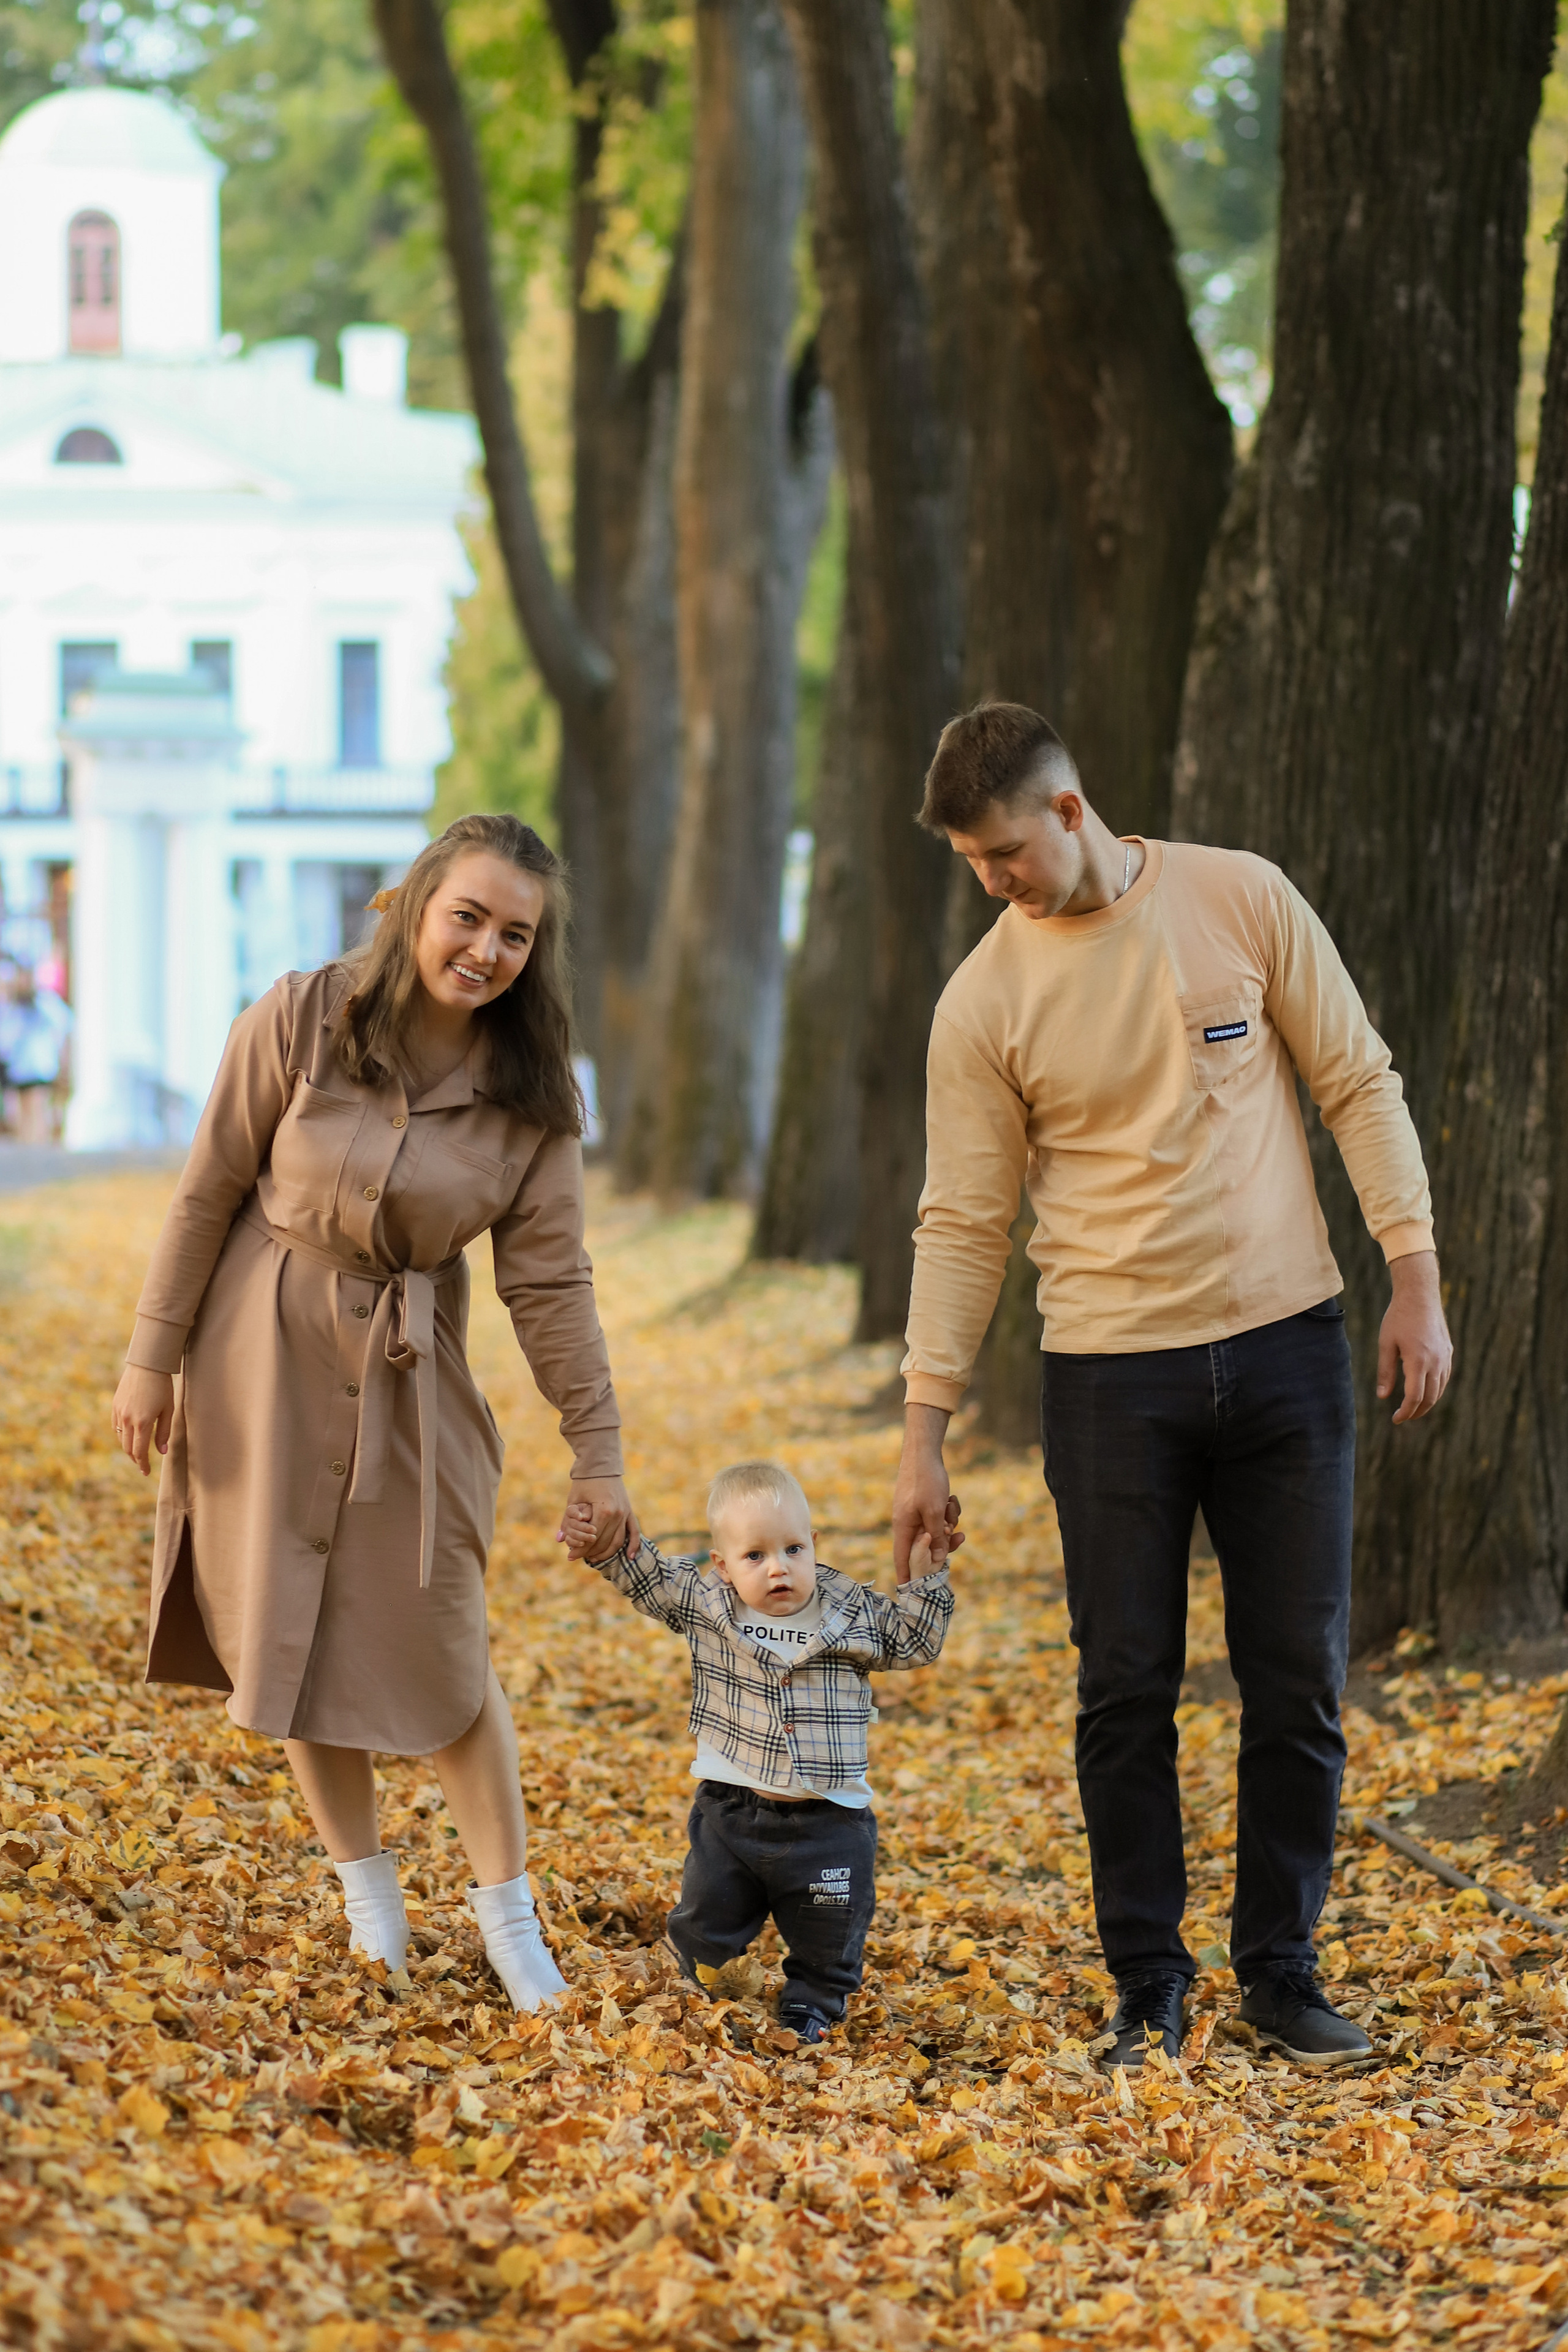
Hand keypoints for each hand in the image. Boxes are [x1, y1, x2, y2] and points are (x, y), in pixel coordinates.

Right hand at [112, 1365, 173, 1475]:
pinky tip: (129, 1436)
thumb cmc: (162, 1387)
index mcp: (142, 1423)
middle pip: (128, 1448)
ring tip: (137, 1451)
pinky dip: (121, 1435)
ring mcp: (119, 1413)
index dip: (143, 1464)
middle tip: (142, 1464)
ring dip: (128, 1448)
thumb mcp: (168, 1410)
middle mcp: (127, 1420)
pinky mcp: (115, 1405)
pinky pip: (115, 1426)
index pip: (139, 1452)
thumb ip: (164, 1432)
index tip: (146, 1472)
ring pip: (120, 1438)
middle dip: (135, 1459)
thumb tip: (162, 1451)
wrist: (147, 1365)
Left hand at [557, 1477, 638, 1561]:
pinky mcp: (629, 1511)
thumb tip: (559, 1540)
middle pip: (604, 1542)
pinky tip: (629, 1557)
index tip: (569, 1556)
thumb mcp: (573, 1500)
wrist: (601, 1464)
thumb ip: (568, 1521)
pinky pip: (634, 1532)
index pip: (592, 1538)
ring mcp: (626, 1513)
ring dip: (606, 1552)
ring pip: (618, 1541)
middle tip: (577, 1557)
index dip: (580, 1549)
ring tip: (594, 1559)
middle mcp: (618, 1514)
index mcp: (604, 1511)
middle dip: (590, 1552)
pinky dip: (633, 1545)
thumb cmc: (585, 1480)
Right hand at [893, 1403, 959, 1579]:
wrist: (924, 1451)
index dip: (906, 1576)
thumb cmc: (926, 1481)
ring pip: (936, 1531)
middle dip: (944, 1542)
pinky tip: (951, 1498)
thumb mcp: (935, 1512)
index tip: (907, 1593)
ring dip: (949, 1523)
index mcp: (903, 1527)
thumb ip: (936, 1538)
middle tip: (958, 1538)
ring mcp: (915, 1513)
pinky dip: (948, 1511)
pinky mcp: (924, 1504)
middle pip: (925, 1546)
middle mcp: (907, 1522)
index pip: (902, 1558)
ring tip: (951, 1506)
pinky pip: (939, 1517)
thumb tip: (937, 1560)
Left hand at [1377, 1251, 1452, 1423]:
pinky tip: (1425, 1391)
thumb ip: (1385, 1372)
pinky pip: (1444, 1377)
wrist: (1420, 1295)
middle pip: (1430, 1398)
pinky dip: (1436, 1389)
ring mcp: (1445, 1357)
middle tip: (1403, 1417)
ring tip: (1413, 1407)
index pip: (1414, 1398)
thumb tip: (1383, 1397)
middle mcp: (1435, 1362)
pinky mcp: (1448, 1351)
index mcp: (1418, 1362)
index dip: (1405, 1412)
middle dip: (1417, 1411)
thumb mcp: (1386, 1344)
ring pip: (1440, 1389)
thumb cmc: (1398, 1318)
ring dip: (1428, 1402)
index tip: (1396, 1419)